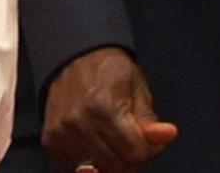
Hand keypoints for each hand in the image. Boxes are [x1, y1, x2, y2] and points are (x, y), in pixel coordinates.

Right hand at [40, 47, 178, 170]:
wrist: (74, 58)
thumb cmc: (109, 72)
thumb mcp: (137, 89)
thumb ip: (149, 120)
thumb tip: (168, 135)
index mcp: (104, 107)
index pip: (136, 153)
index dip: (149, 149)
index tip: (148, 137)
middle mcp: (79, 122)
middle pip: (117, 166)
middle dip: (131, 157)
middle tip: (130, 138)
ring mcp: (62, 133)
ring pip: (98, 171)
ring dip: (111, 162)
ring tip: (113, 141)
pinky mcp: (51, 140)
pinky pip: (75, 169)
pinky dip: (90, 164)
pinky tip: (95, 146)